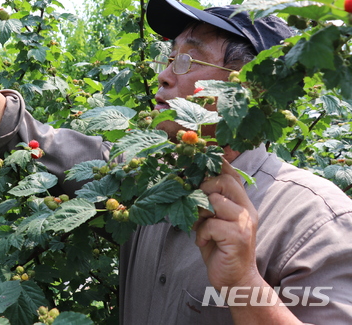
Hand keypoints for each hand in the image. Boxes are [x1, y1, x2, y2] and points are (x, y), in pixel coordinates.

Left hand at [193, 158, 260, 289]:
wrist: (236, 280)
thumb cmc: (220, 249)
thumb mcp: (213, 221)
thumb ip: (207, 204)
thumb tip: (187, 184)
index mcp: (242, 203)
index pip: (232, 175)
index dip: (217, 163)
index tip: (202, 154)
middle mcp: (247, 209)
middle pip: (224, 181)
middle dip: (203, 189)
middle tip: (196, 206)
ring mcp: (244, 222)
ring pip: (215, 200)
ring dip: (199, 213)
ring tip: (199, 225)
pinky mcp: (238, 236)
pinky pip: (211, 224)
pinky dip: (201, 232)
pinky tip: (202, 241)